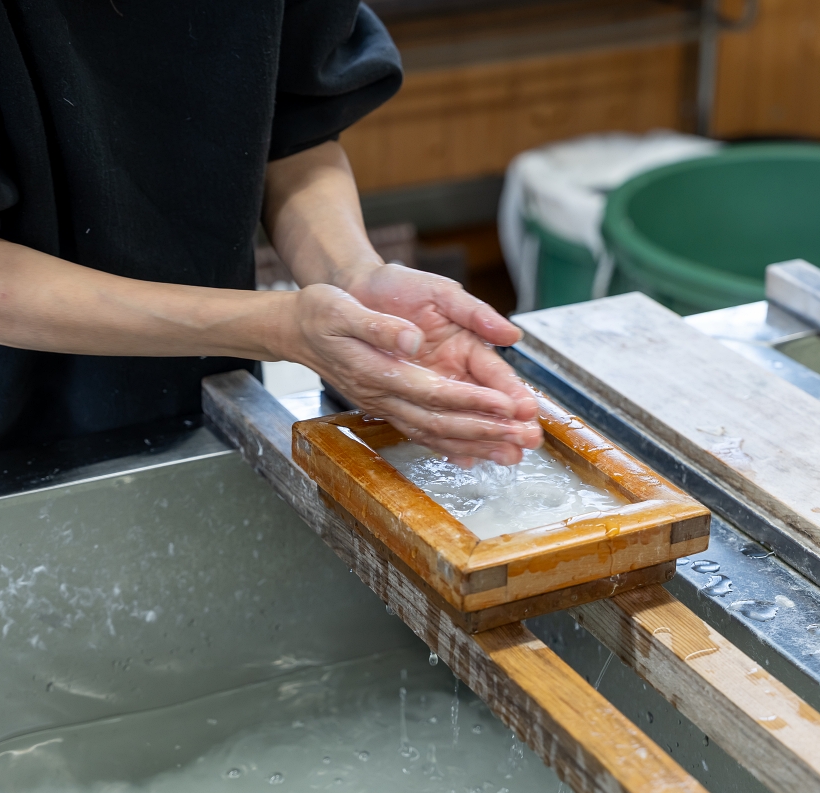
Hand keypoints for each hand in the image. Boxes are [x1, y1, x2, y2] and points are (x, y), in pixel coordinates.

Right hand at [281, 279, 541, 464]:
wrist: (295, 329)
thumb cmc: (320, 313)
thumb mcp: (341, 309)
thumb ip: (378, 326)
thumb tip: (410, 339)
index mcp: (379, 372)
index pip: (434, 392)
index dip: (473, 401)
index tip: (507, 406)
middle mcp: (383, 396)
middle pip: (441, 422)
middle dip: (486, 432)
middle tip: (524, 439)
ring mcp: (384, 406)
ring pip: (435, 434)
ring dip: (475, 446)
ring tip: (512, 455)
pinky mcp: (387, 406)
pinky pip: (422, 433)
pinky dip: (449, 448)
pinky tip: (473, 458)